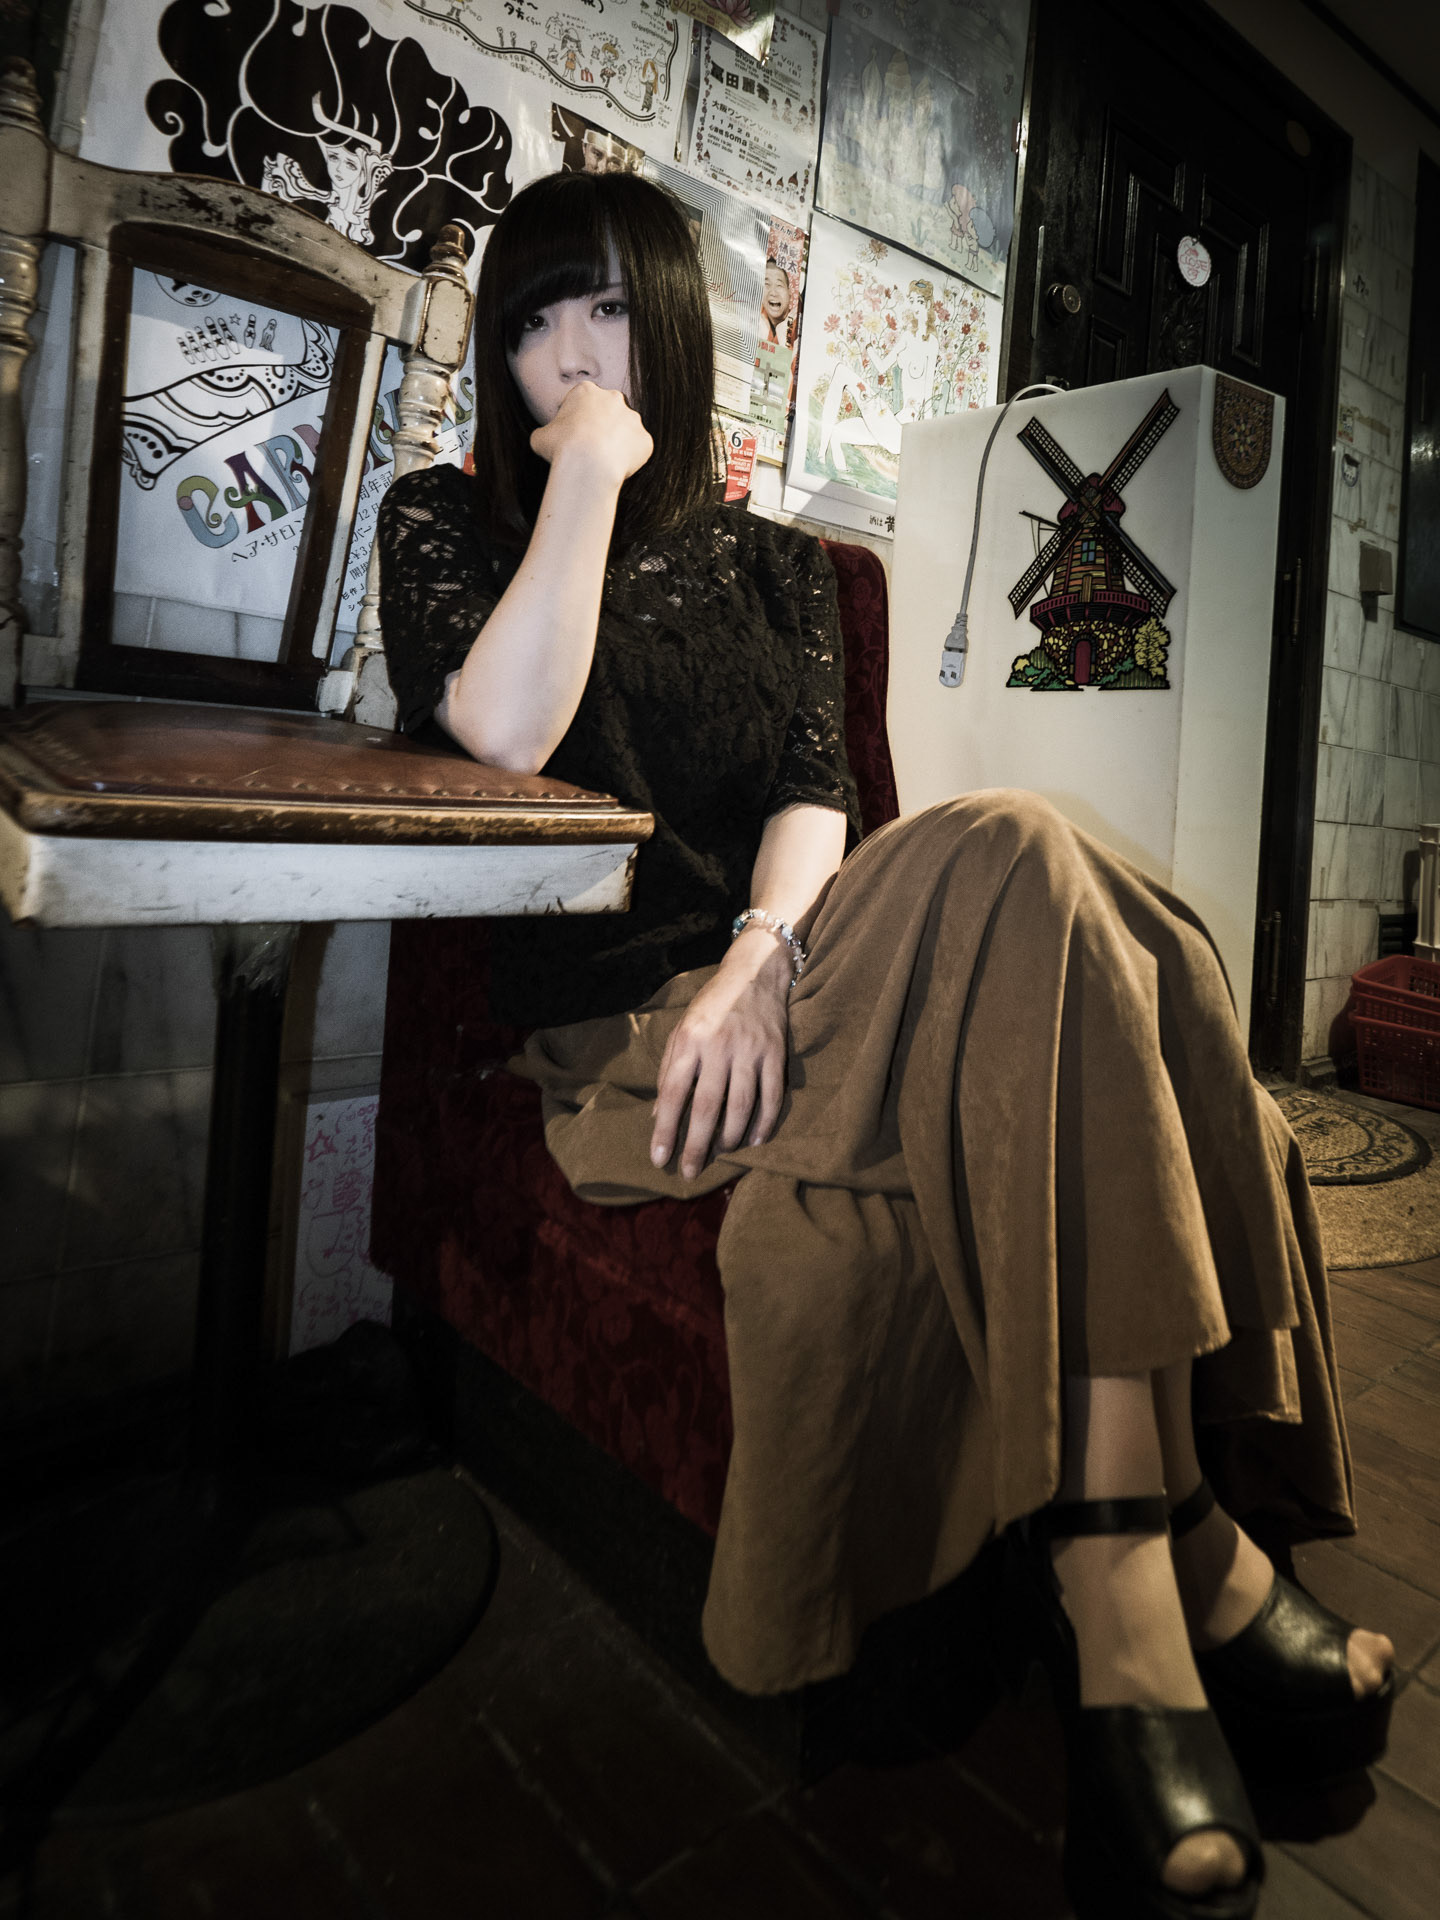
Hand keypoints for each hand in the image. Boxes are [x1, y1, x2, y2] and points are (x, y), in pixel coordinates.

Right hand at [530, 382, 652, 488]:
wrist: (588, 465)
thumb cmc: (561, 448)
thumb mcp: (540, 437)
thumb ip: (546, 433)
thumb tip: (545, 439)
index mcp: (586, 391)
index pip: (582, 402)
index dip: (576, 421)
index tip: (572, 437)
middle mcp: (613, 399)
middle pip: (608, 412)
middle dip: (601, 428)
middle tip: (590, 450)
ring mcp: (633, 419)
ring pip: (625, 430)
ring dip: (617, 443)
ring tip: (603, 462)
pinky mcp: (645, 440)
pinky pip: (638, 450)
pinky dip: (630, 459)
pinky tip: (616, 469)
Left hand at [650, 934, 790, 1179]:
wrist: (753, 974)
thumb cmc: (710, 1006)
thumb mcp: (681, 1031)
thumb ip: (669, 1071)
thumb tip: (656, 1115)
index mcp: (689, 1041)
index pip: (673, 1093)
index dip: (665, 1129)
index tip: (659, 1159)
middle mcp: (719, 1046)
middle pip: (707, 1107)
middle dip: (697, 1145)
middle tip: (690, 1172)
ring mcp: (750, 1050)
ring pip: (741, 1106)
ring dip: (730, 1137)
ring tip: (720, 1154)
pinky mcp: (775, 1053)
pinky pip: (772, 1096)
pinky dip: (765, 1122)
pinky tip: (756, 1140)